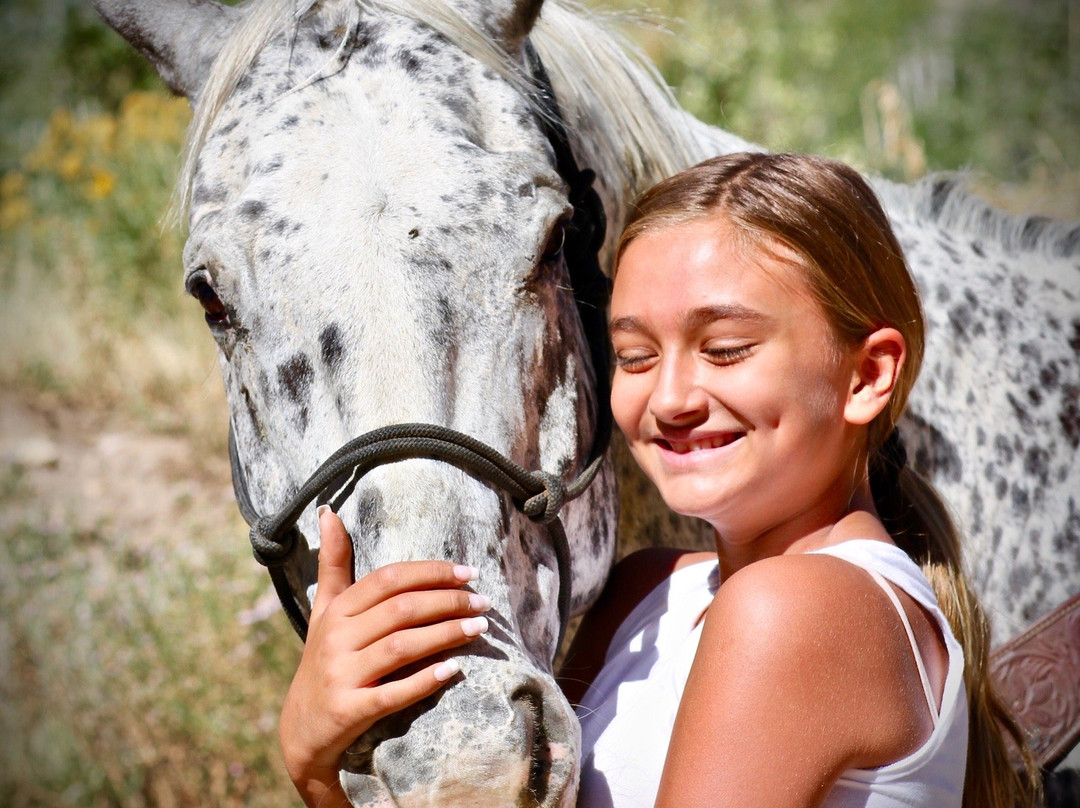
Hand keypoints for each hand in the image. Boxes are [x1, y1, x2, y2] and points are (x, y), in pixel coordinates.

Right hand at [279, 505, 490, 806]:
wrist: (301, 730)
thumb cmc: (324, 659)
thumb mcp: (324, 611)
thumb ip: (333, 563)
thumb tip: (328, 512)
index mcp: (337, 610)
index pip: (388, 580)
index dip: (431, 572)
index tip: (469, 572)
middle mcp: (336, 638)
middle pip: (401, 609)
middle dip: (448, 601)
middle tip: (483, 602)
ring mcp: (341, 674)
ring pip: (401, 646)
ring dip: (445, 634)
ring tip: (479, 628)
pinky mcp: (349, 710)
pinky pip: (392, 693)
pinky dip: (424, 680)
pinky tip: (453, 670)